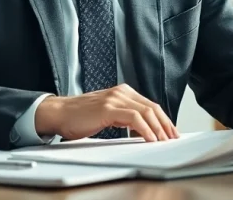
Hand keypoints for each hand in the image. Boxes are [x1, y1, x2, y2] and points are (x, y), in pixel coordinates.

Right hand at [34, 84, 179, 141]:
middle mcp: (121, 92)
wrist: (59, 113)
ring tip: (164, 141)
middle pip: (152, 107)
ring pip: (146, 111)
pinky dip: (145, 129)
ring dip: (158, 128)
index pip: (150, 105)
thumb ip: (124, 117)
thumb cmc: (80, 117)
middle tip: (173, 138)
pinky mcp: (108, 108)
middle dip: (165, 124)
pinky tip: (150, 139)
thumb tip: (143, 131)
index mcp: (122, 92)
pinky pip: (134, 118)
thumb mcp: (108, 114)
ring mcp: (114, 98)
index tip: (171, 132)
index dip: (163, 119)